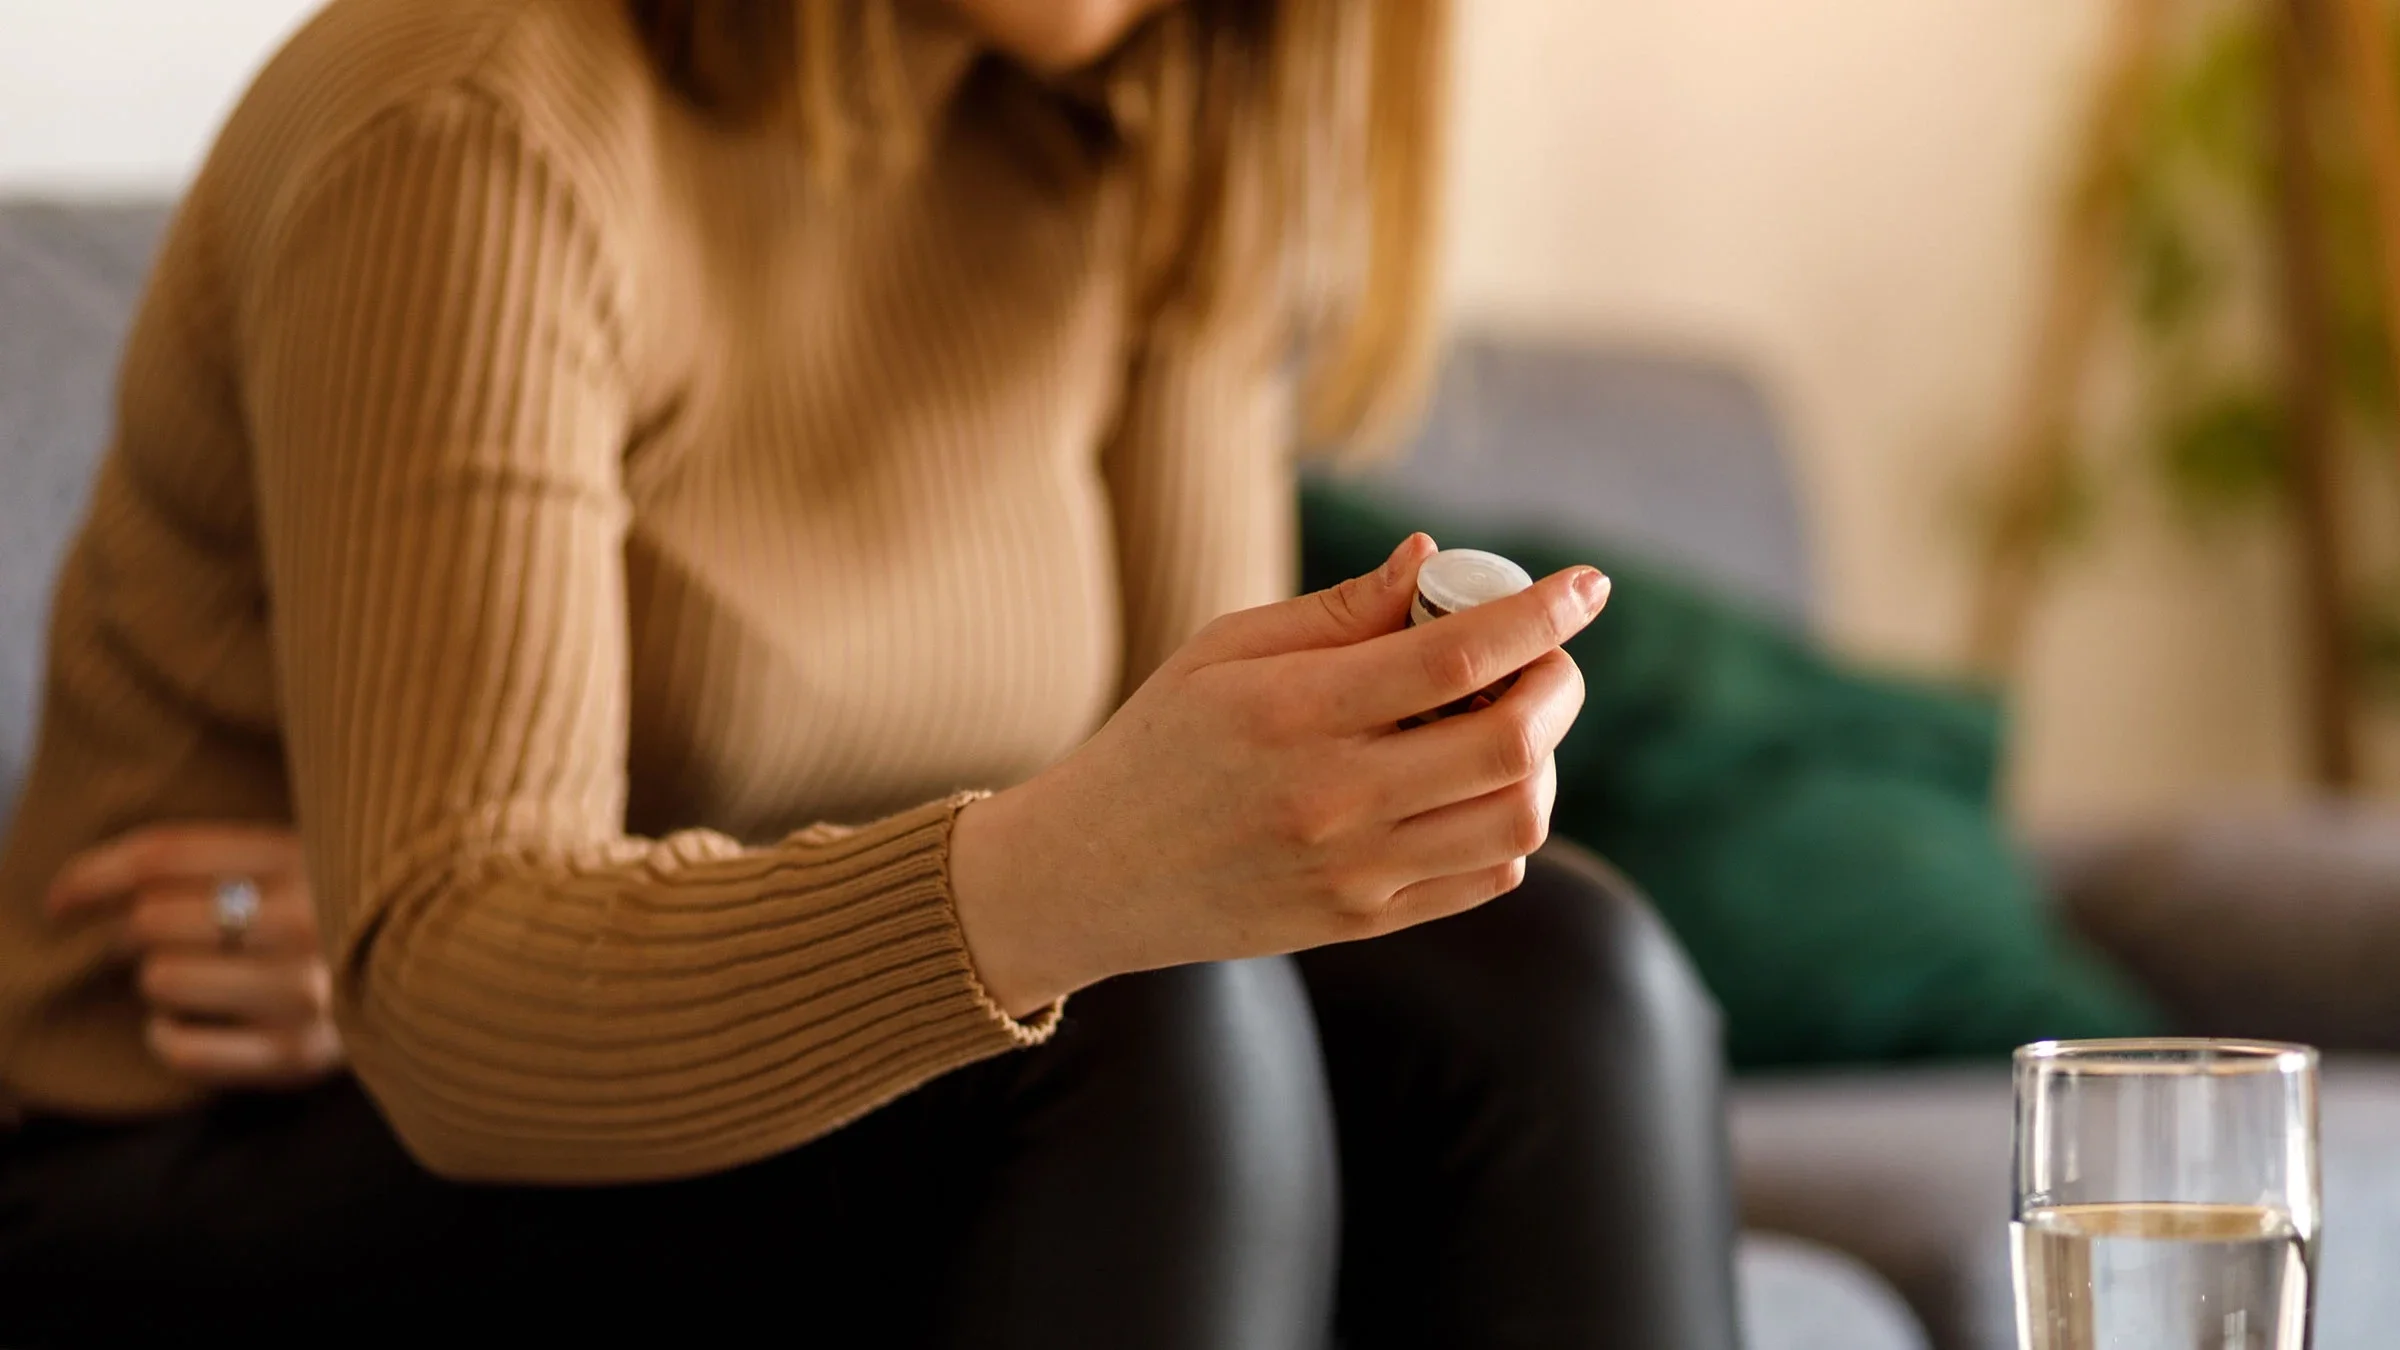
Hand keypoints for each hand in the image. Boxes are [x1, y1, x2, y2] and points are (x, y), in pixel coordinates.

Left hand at [47, 824, 344, 1089]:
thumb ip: (230, 853)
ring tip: (194, 977)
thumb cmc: (351, 909)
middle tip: (154, 939)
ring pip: (161, 981)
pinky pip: (182, 1048)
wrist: (449, 974)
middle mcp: (309, 920)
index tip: (61, 900)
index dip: (92, 875)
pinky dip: (166, 1036)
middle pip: (152, 919)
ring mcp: (306, 991)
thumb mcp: (310, 855)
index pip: (163, 855)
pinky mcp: (300, 1055)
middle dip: (134, 933)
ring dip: (159, 981)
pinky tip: (187, 1022)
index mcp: (308, 854)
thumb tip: (92, 887)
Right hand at [952, 534, 1605, 1013]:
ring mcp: (1354, 871)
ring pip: (1516, 819)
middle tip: (1543, 660)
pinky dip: (1508, 824)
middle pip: (1510, 743)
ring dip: (1541, 760)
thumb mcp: (1224, 652)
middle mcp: (1332, 797)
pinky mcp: (1364, 922)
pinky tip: (1470, 786)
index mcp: (1293, 711)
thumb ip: (1339, 611)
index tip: (1587, 585)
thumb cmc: (1161, 742)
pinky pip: (1487, 876)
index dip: (1540, 613)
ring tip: (1506, 725)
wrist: (1093, 874)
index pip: (1457, 655)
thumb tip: (1434, 561)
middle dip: (1556, 686)